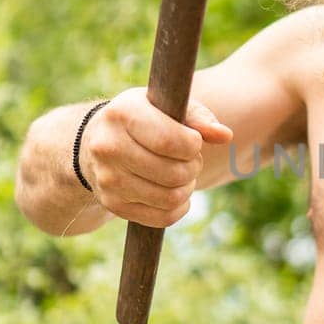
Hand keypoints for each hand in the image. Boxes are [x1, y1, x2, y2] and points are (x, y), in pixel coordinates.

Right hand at [79, 88, 232, 225]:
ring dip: (187, 188)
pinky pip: (163, 217)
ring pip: (170, 198)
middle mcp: (108, 147)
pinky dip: (180, 208)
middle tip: (190, 159)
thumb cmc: (144, 119)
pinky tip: (176, 192)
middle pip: (174, 173)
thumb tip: (225, 136)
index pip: (171, 142)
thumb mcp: (166, 106)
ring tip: (183, 174)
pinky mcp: (112, 204)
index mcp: (123, 114)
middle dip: (193, 167)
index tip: (193, 141)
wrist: (98, 142)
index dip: (194, 145)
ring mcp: (107, 179)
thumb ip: (199, 117)